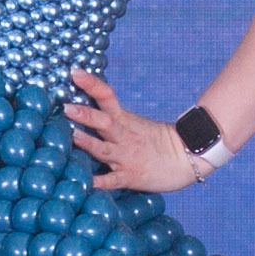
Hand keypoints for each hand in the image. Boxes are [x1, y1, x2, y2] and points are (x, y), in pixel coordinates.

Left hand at [62, 71, 205, 194]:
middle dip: (85, 114)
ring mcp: (126, 157)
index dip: (91, 84)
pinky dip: (100, 182)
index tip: (75, 72)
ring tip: (72, 136)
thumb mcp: (134, 123)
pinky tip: (87, 183)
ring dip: (87, 143)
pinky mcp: (130, 177)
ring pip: (104, 149)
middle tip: (66, 107)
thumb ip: (112, 118)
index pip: (107, 96)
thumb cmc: (157, 140)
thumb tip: (83, 110)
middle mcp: (124, 136)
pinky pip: (113, 180)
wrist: (188, 157)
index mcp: (125, 120)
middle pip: (104, 122)